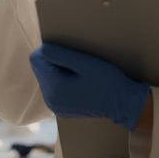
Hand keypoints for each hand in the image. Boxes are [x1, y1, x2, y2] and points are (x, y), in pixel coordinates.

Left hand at [29, 43, 150, 132]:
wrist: (122, 104)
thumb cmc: (108, 81)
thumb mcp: (86, 64)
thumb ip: (61, 55)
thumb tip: (42, 48)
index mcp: (55, 88)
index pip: (36, 60)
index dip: (48, 49)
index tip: (66, 49)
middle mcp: (51, 100)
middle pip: (39, 70)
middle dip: (52, 61)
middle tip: (75, 61)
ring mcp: (55, 107)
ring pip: (46, 79)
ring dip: (57, 71)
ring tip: (77, 72)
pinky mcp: (60, 109)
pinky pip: (53, 89)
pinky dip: (61, 82)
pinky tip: (77, 82)